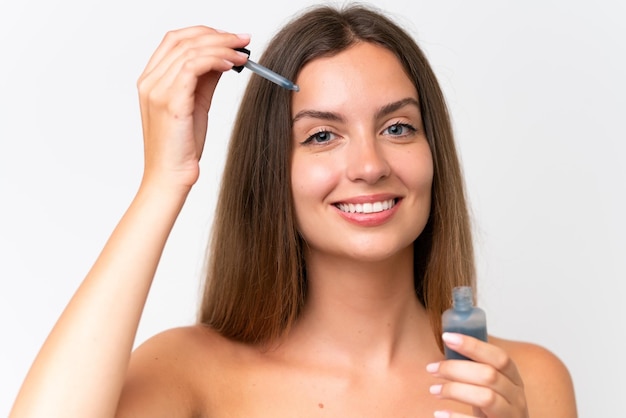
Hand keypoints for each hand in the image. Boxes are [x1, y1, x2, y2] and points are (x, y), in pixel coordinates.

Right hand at [136, 26, 249, 191]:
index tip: (230, 37)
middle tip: (243, 40)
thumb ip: (205, 79)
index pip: (174, 40)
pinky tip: (232, 65)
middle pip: (182, 39)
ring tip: (242, 54)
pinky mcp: (171, 102)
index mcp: (150, 80)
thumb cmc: (182, 147)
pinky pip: (194, 67)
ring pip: (190, 50)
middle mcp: (149, 82)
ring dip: (221, 47)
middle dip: (217, 35)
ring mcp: (157, 90)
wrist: (170, 176)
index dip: (203, 32)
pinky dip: (216, 60)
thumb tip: (223, 58)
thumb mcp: (196, 105)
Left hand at [427, 333, 528, 417]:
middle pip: (489, 375)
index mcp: (513, 378)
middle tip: (432, 368)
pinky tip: (439, 413)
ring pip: (486, 397)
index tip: (447, 337)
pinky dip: (455, 417)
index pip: (499, 357)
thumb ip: (477, 366)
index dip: (473, 345)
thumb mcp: (492, 385)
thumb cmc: (493, 408)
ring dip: (454, 390)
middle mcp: (516, 396)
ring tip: (433, 390)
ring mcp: (511, 415)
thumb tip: (449, 341)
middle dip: (456, 368)